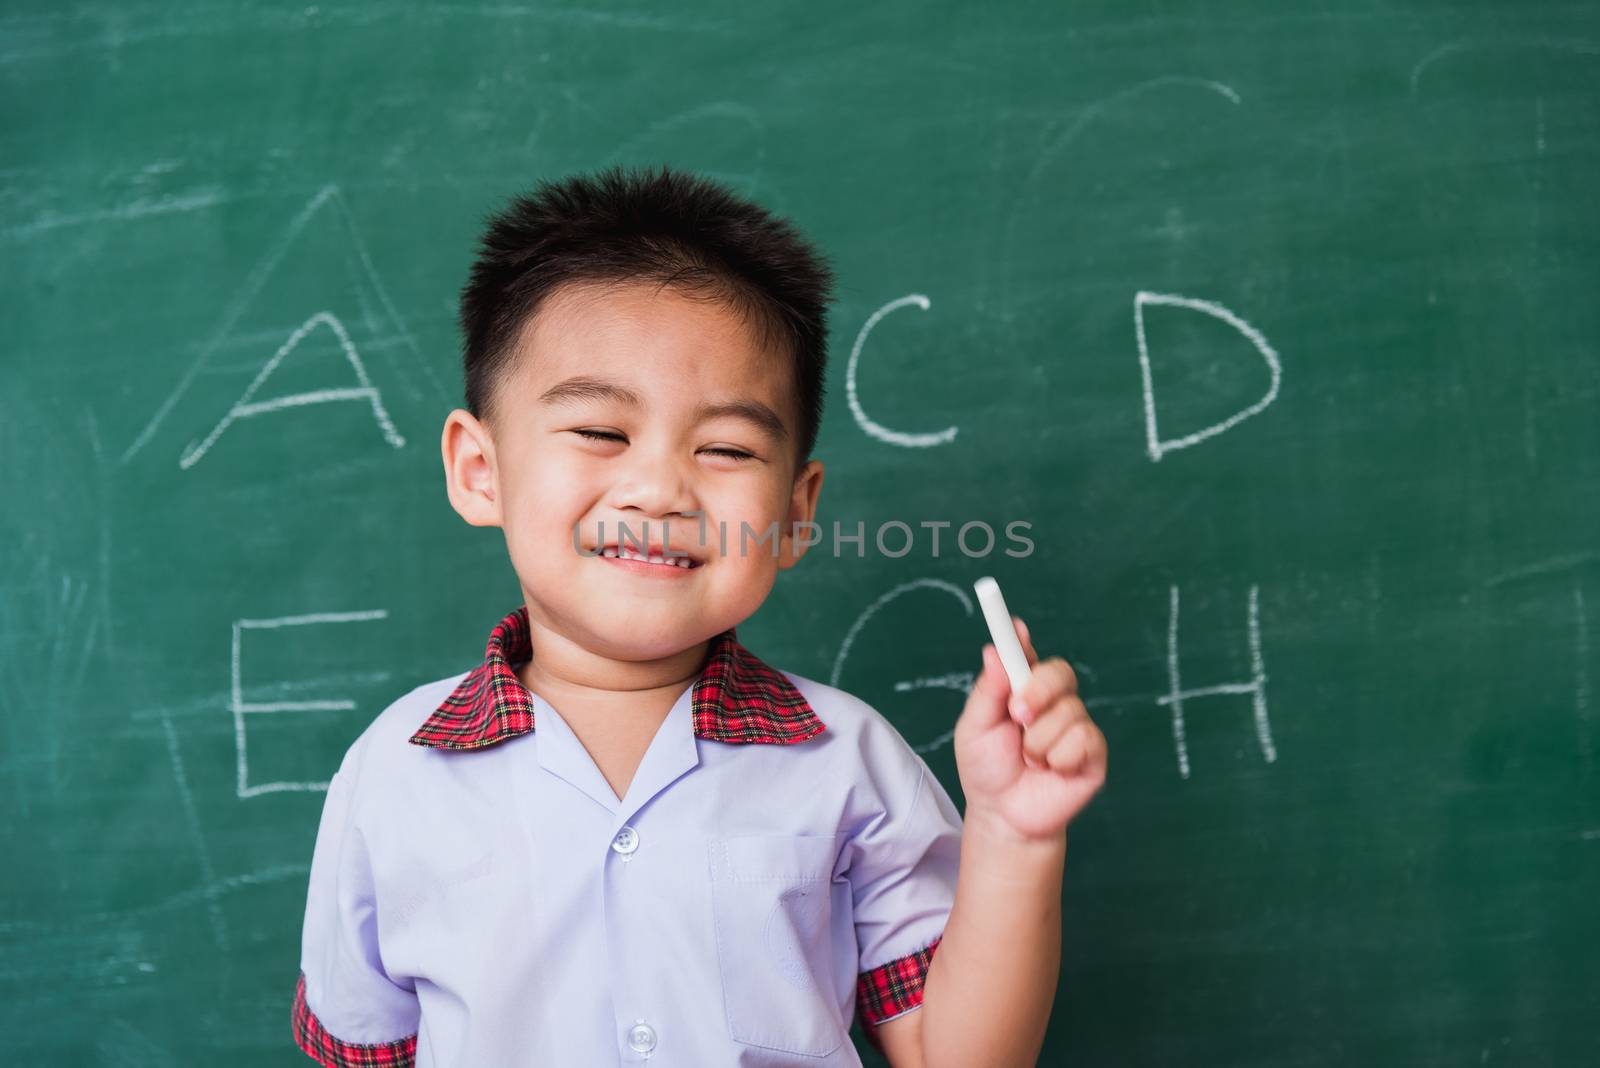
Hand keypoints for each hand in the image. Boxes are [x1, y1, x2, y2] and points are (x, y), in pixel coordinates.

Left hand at [953, 615, 1106, 842]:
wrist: (1004, 815)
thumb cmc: (987, 769)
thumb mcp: (974, 729)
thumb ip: (987, 691)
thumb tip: (993, 650)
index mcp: (1021, 690)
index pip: (1027, 656)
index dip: (1021, 640)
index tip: (1013, 627)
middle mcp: (1052, 702)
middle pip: (1060, 672)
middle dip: (1038, 690)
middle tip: (1017, 714)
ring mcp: (1075, 725)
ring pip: (1069, 711)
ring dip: (1039, 741)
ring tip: (1029, 760)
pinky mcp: (1093, 752)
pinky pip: (1084, 739)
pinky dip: (1060, 757)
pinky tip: (1051, 770)